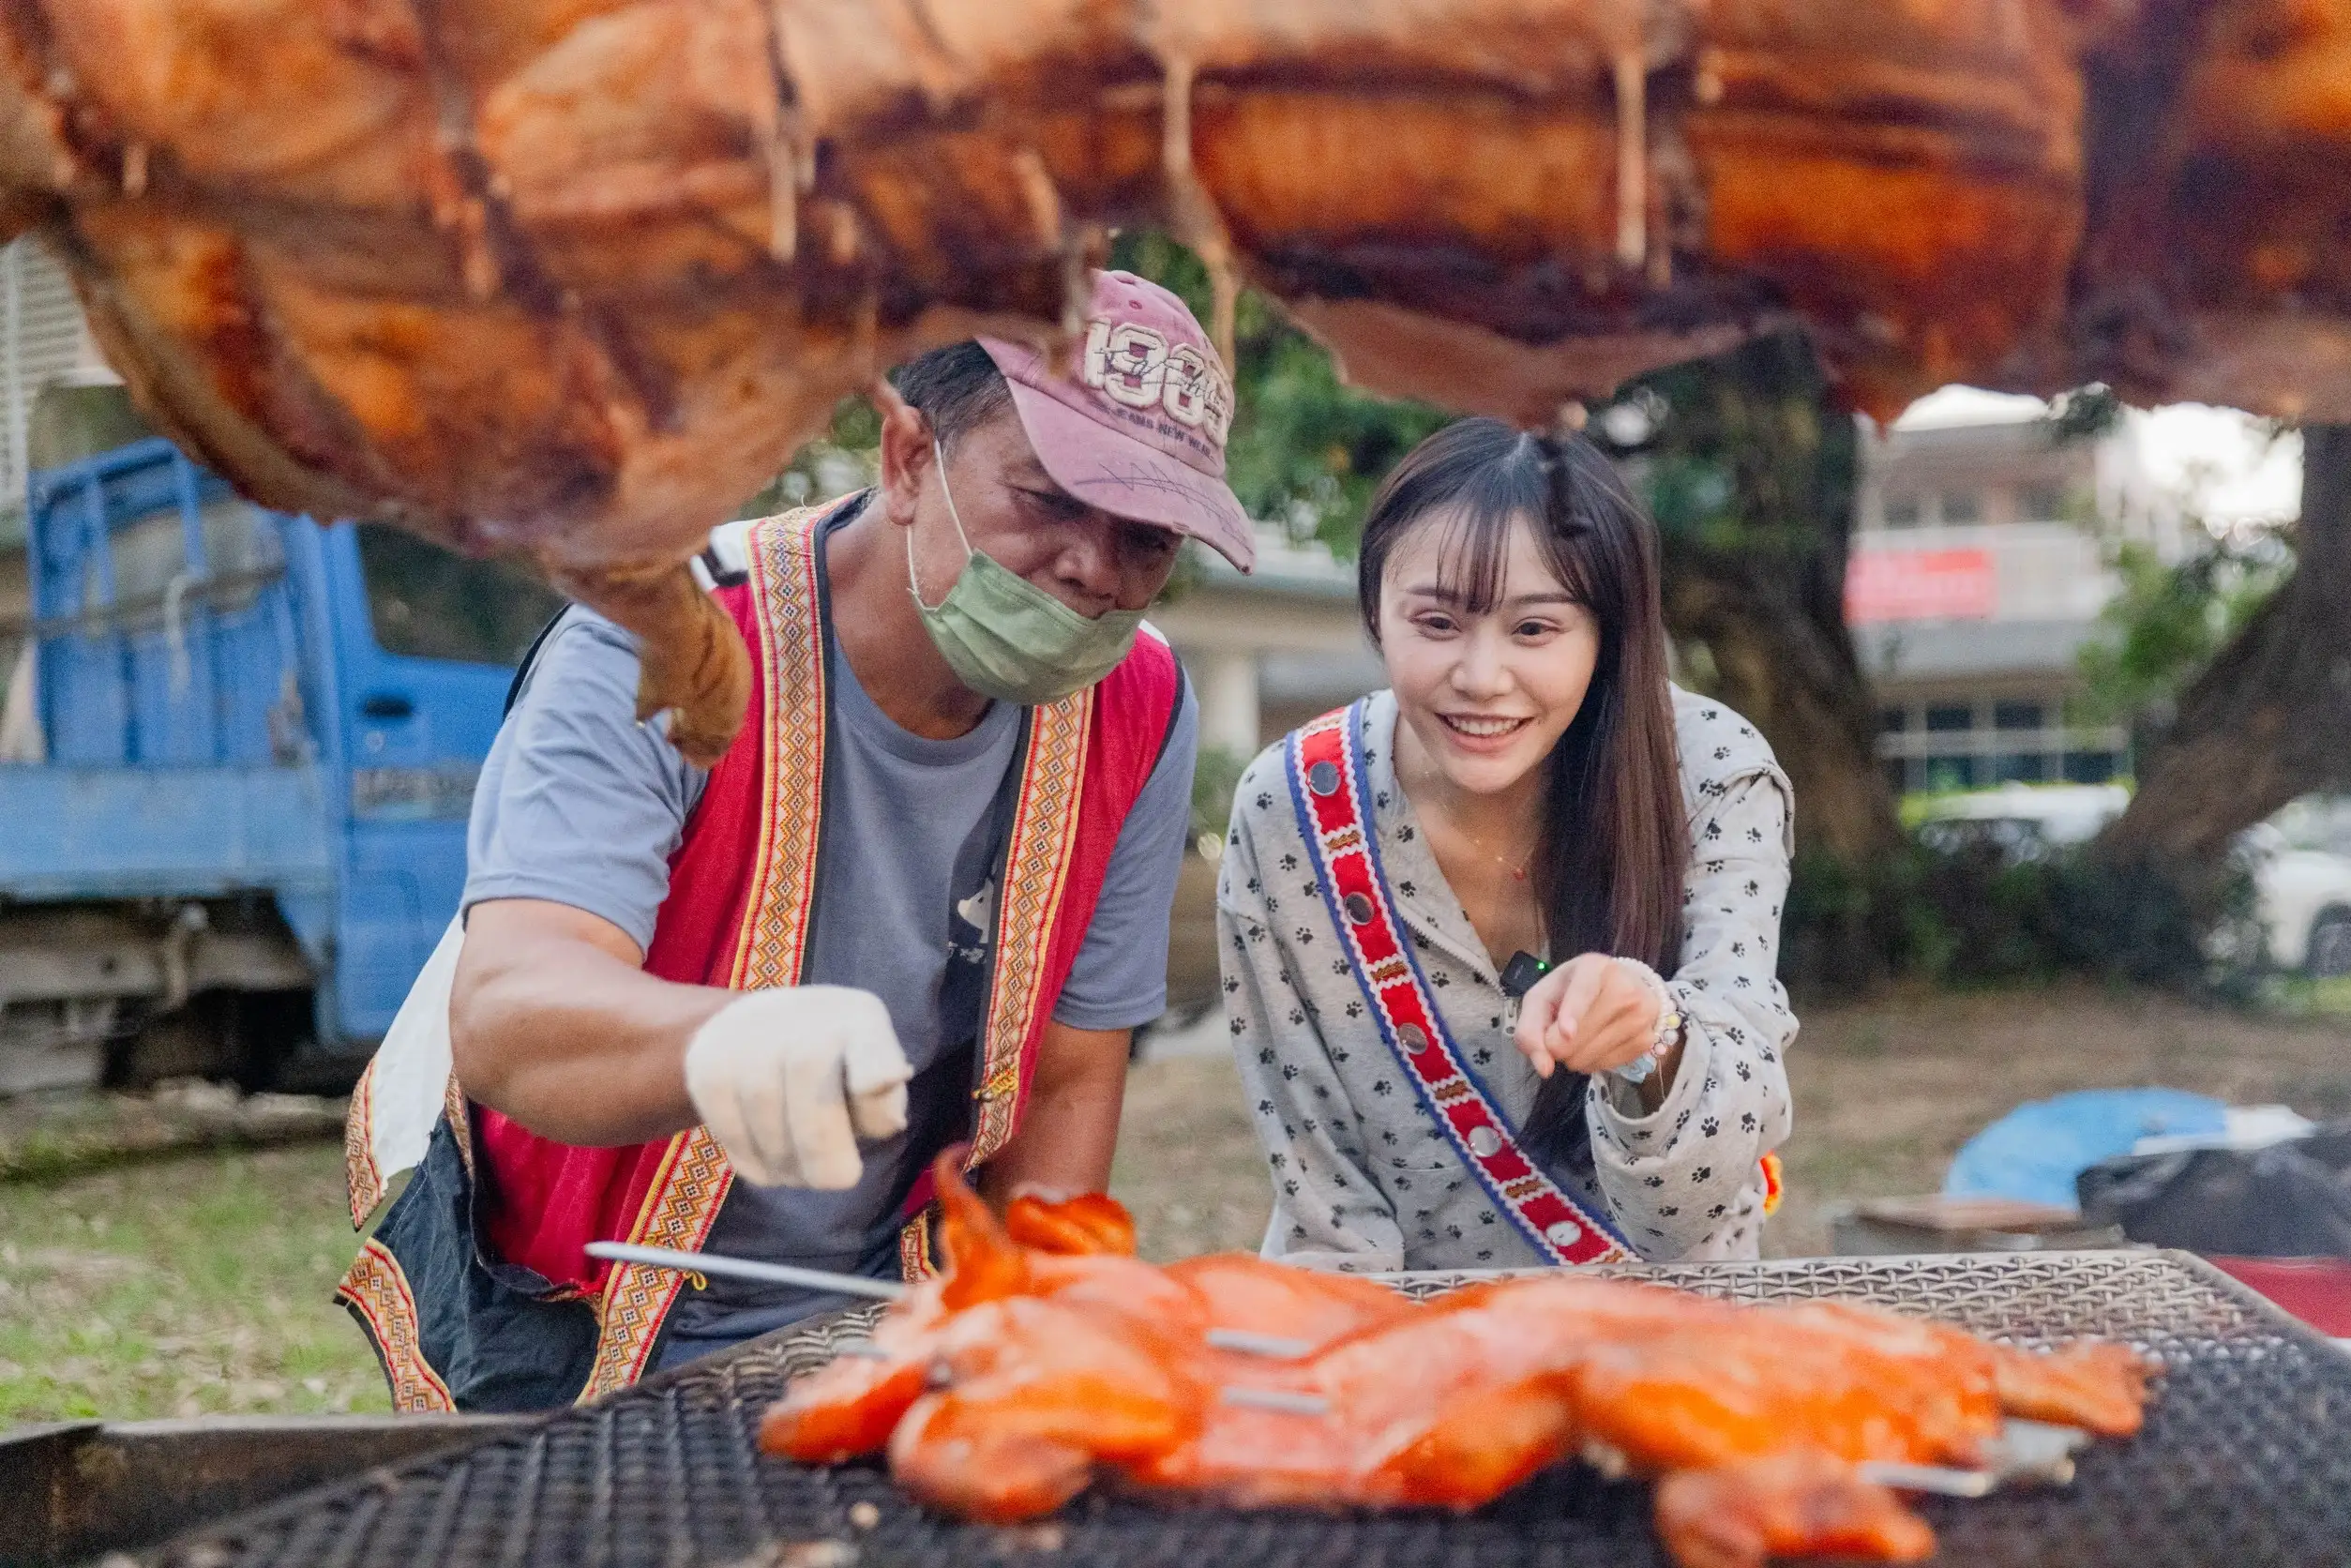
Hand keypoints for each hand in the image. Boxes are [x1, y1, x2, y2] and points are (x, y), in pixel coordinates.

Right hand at [683, 987, 911, 1187]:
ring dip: (788, 1164)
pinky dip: (754, 1162)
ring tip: (802, 1173)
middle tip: (838, 1178)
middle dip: (824, 1149)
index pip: (869, 1041)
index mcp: (858, 1019)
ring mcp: (745, 1037)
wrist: (755, 1029)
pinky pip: (730, 1131)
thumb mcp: (873, 1076)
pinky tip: (770, 1163)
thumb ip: (882, 1103)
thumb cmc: (834, 1066)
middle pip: (812, 1088)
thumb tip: (886, 1122)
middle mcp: (801, 1016)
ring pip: (766, 1117)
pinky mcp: (706, 1066)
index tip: (880, 1083)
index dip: (874, 1064)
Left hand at [1512, 953, 1665, 1079]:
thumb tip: (1544, 1069)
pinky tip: (1596, 1044)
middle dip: (1557, 1045)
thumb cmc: (1573, 991)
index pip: (1584, 991)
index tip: (1566, 1032)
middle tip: (1560, 1031)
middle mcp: (1625, 988)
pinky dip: (1592, 1062)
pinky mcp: (1647, 1040)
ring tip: (1579, 1035)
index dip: (1573, 1012)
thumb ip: (1530, 1029)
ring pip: (1591, 1056)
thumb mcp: (1543, 997)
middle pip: (1579, 1036)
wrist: (1621, 989)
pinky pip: (1606, 1066)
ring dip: (1574, 1056)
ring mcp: (1641, 1015)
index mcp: (1594, 967)